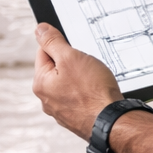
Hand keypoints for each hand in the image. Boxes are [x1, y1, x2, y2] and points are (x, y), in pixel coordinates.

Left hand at [32, 23, 120, 139]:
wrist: (112, 122)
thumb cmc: (92, 92)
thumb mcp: (70, 57)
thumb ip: (52, 42)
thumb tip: (40, 30)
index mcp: (41, 83)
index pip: (44, 52)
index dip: (61, 46)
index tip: (74, 49)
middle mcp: (47, 100)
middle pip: (57, 69)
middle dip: (73, 64)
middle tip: (88, 67)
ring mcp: (61, 111)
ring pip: (70, 84)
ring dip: (82, 79)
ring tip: (95, 82)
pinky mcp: (75, 118)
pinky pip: (79, 98)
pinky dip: (88, 94)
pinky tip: (97, 94)